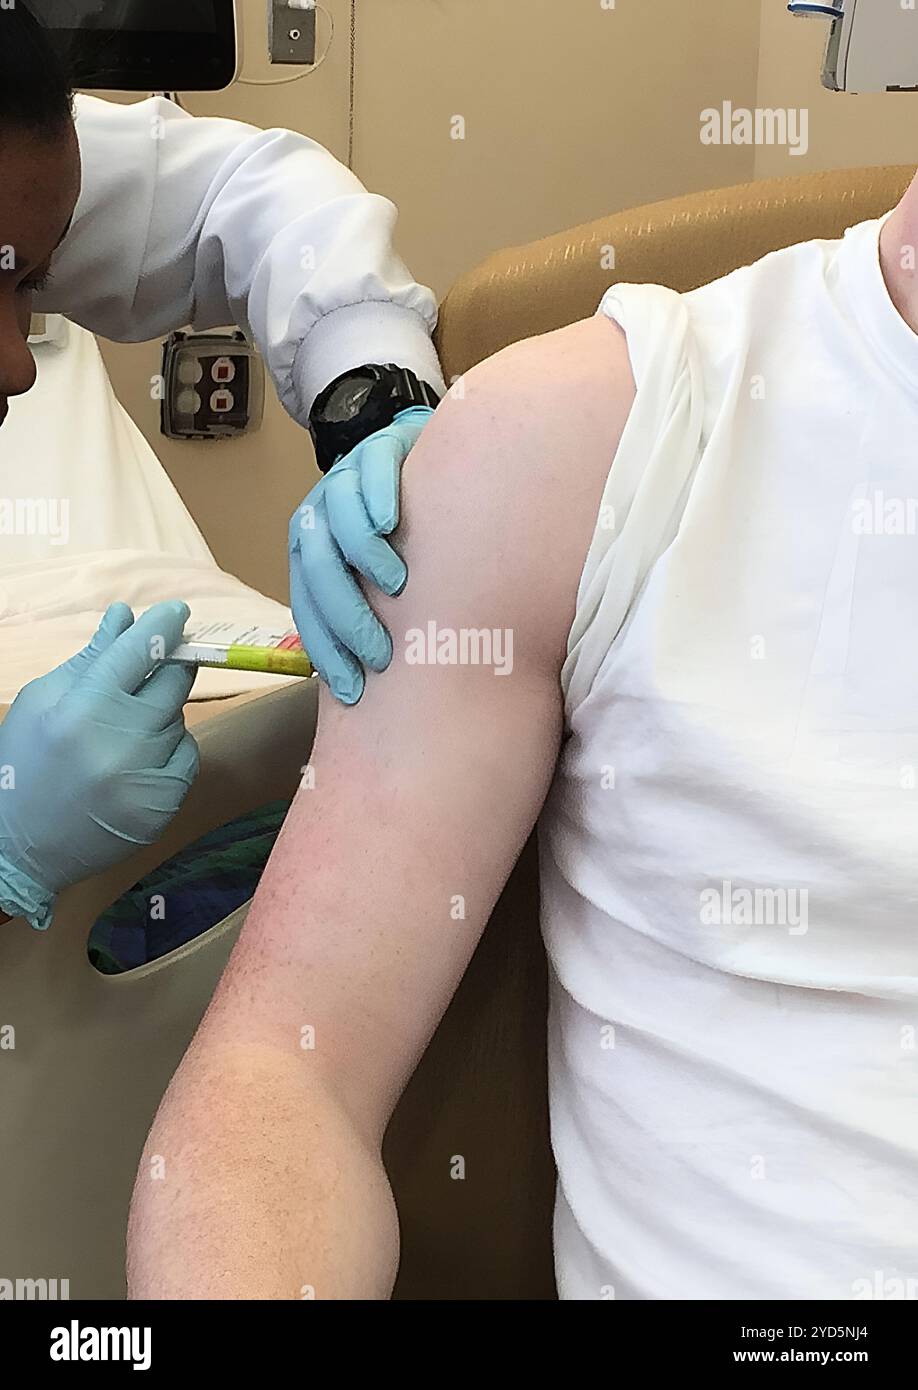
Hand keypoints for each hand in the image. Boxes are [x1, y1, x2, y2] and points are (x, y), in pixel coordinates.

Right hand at [0, 601, 199, 929]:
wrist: (20, 846)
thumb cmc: (25, 764)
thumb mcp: (43, 702)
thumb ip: (90, 658)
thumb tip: (124, 615)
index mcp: (82, 711)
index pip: (139, 653)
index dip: (163, 625)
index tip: (178, 612)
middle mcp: (120, 743)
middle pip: (172, 683)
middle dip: (171, 666)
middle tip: (162, 662)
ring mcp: (146, 779)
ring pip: (179, 719)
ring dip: (161, 714)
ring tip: (123, 731)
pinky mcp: (163, 806)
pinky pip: (187, 756)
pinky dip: (170, 750)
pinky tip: (137, 760)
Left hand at [289, 405, 433, 703]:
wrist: (423, 459)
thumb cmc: (409, 534)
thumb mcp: (385, 577)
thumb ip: (374, 611)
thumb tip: (378, 683)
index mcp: (311, 554)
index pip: (307, 607)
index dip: (326, 649)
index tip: (354, 689)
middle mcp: (319, 517)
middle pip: (317, 569)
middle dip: (345, 616)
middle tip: (380, 652)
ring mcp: (344, 480)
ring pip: (337, 520)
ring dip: (361, 557)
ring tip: (395, 585)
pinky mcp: (376, 450)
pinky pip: (369, 472)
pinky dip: (376, 498)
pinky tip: (391, 523)